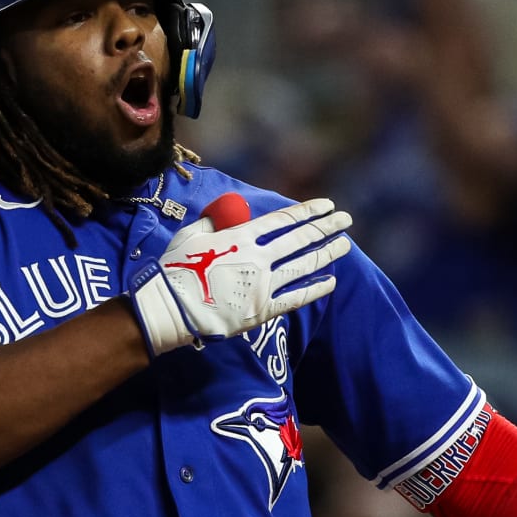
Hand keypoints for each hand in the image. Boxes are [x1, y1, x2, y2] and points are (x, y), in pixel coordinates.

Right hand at [130, 197, 351, 356]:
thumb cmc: (176, 269)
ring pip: (304, 266)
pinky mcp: (262, 310)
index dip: (308, 211)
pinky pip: (296, 298)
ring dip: (327, 254)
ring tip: (345, 245)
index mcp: (241, 237)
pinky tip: (331, 282)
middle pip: (300, 239)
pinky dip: (315, 289)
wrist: (171, 309)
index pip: (284, 220)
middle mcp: (258, 258)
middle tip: (345, 219)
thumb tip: (223, 215)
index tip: (327, 205)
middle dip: (326, 228)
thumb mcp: (191, 235)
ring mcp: (263, 285)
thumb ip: (211, 222)